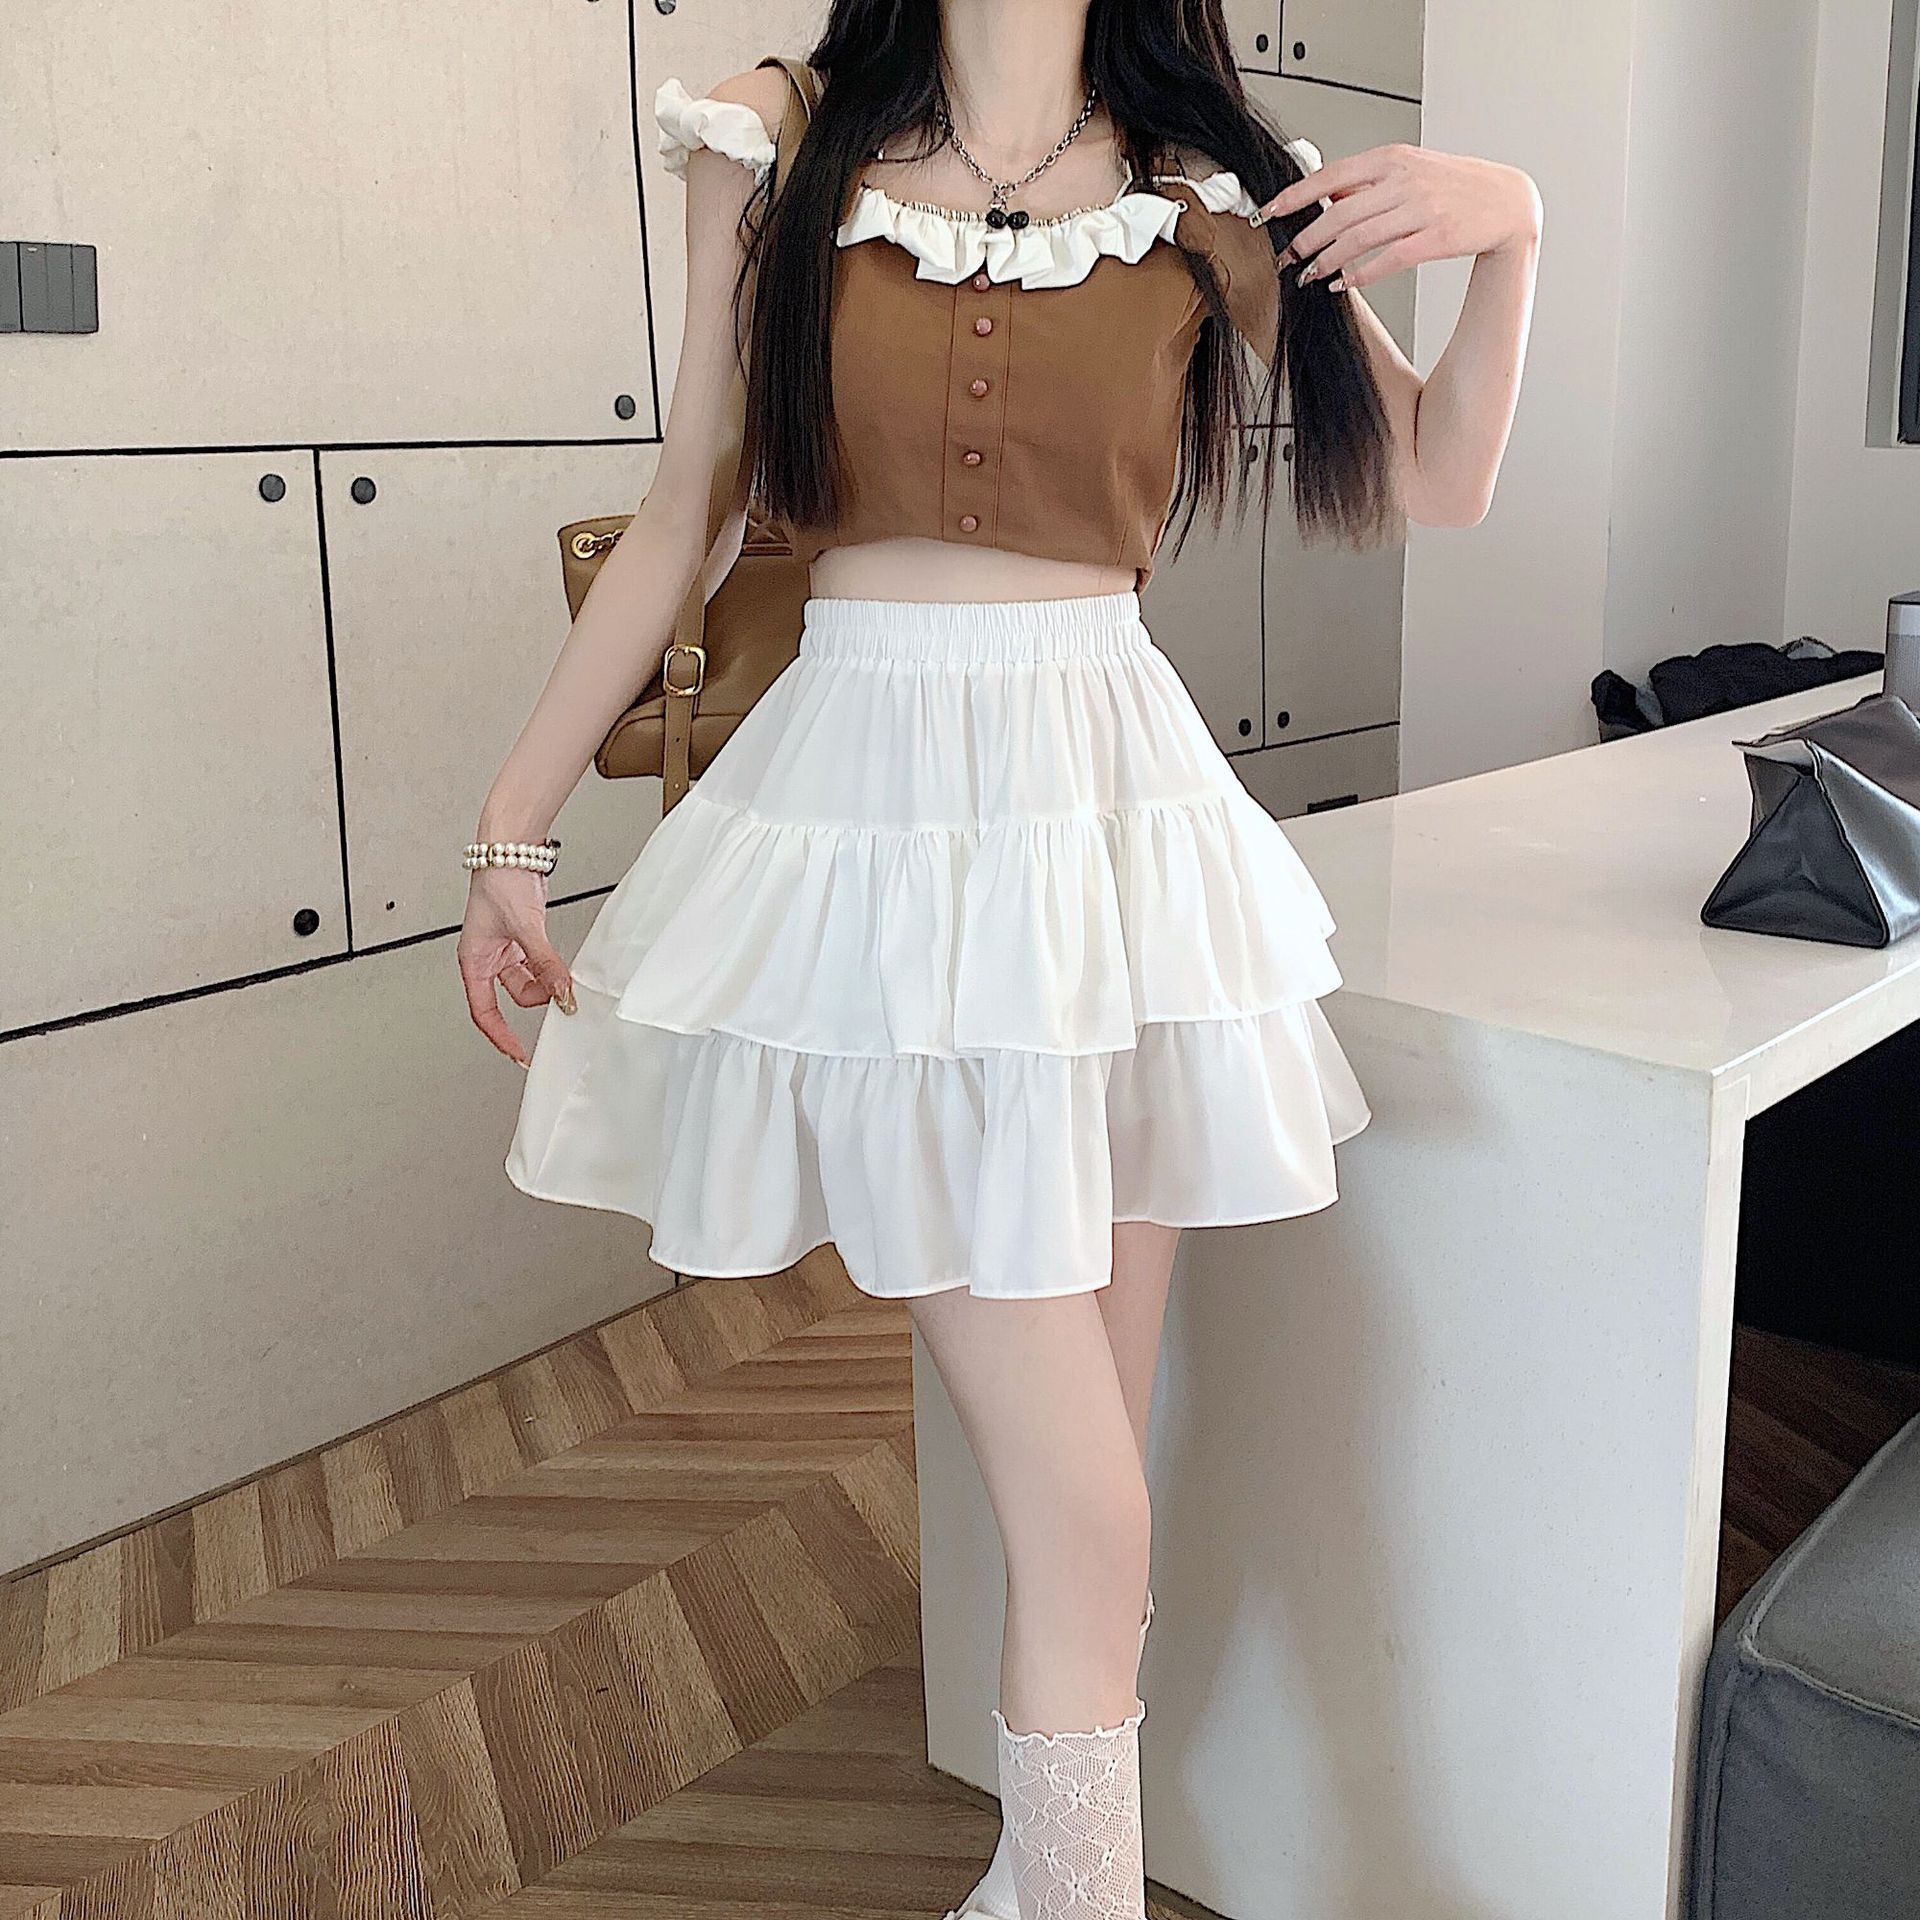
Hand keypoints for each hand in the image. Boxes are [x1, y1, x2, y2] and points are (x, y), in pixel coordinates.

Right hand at [457, 866, 576, 1067]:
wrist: (511, 850)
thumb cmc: (499, 881)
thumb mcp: (525, 928)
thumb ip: (546, 964)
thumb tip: (562, 994)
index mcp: (473, 960)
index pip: (484, 1011)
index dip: (501, 1035)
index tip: (518, 1053)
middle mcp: (486, 958)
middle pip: (512, 997)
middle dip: (536, 1000)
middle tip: (561, 1003)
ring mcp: (505, 948)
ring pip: (528, 981)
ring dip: (547, 982)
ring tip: (564, 979)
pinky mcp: (522, 937)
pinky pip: (538, 964)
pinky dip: (551, 968)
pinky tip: (563, 968)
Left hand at [1256, 144, 1541, 293]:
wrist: (1508, 201)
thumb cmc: (1456, 186)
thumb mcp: (1411, 170)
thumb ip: (1370, 183)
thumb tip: (1326, 196)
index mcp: (1393, 158)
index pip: (1331, 175)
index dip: (1295, 196)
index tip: (1270, 213)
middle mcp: (1404, 180)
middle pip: (1338, 213)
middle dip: (1305, 239)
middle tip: (1286, 258)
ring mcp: (1421, 208)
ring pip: (1358, 238)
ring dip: (1326, 261)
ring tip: (1308, 275)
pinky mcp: (1436, 237)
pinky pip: (1387, 259)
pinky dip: (1360, 275)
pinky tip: (1342, 284)